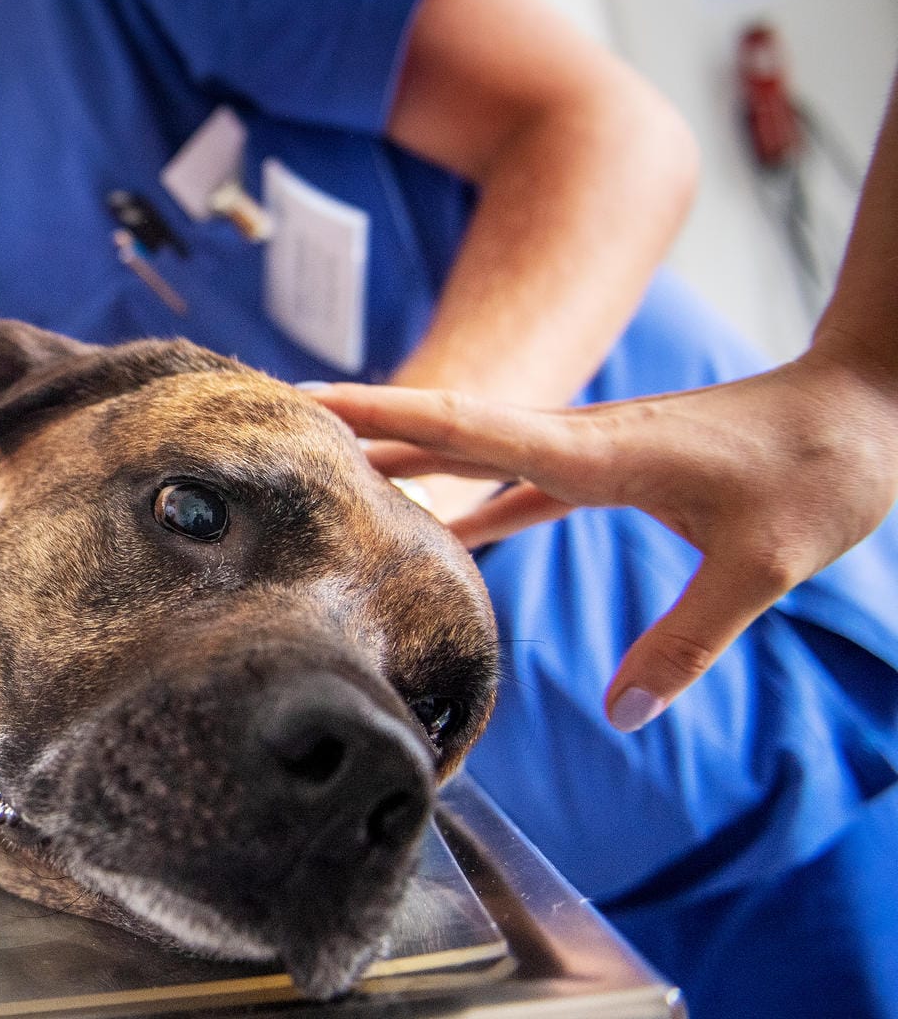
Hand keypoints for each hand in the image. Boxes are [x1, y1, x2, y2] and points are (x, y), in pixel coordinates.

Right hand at [307, 357, 897, 730]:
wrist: (869, 405)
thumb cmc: (821, 468)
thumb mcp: (762, 562)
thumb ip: (689, 638)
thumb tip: (625, 712)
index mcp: (592, 451)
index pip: (461, 425)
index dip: (379, 415)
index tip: (304, 399)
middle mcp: (575, 440)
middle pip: (443, 430)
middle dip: (359, 427)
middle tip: (275, 427)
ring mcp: (589, 450)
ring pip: (471, 452)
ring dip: (403, 460)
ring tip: (330, 476)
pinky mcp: (610, 467)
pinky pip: (514, 480)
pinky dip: (466, 495)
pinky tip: (441, 528)